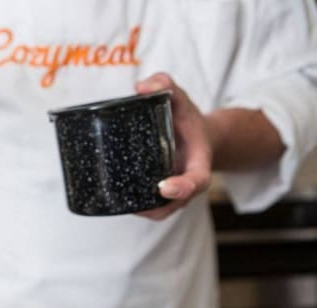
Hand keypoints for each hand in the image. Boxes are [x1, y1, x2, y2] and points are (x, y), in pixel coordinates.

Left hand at [134, 73, 212, 219]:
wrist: (193, 135)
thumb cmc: (185, 118)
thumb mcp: (179, 97)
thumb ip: (165, 85)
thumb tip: (141, 87)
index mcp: (199, 162)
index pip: (196, 181)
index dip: (182, 188)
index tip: (164, 186)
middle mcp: (187, 180)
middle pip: (175, 204)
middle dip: (158, 208)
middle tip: (135, 205)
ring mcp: (174, 192)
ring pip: (161, 211)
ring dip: (144, 212)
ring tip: (121, 205)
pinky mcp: (160, 195)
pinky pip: (151, 208)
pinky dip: (137, 208)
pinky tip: (117, 202)